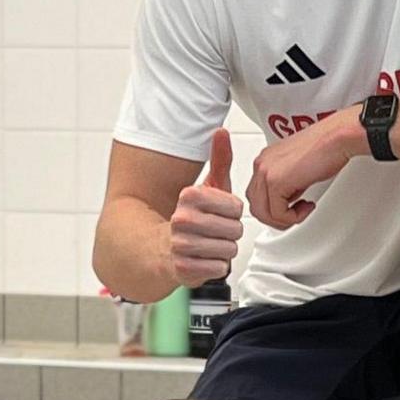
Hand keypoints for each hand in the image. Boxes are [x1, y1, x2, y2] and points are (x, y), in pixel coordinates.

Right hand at [167, 128, 244, 284]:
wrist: (164, 249)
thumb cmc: (194, 217)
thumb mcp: (209, 186)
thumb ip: (219, 159)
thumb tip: (221, 131)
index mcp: (189, 195)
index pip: (236, 207)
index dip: (233, 213)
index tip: (219, 213)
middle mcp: (182, 219)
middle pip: (235, 229)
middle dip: (230, 233)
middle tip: (214, 232)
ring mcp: (181, 245)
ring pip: (229, 249)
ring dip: (224, 250)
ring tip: (209, 244)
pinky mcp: (183, 269)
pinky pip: (220, 268)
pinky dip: (216, 266)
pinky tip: (204, 259)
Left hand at [244, 112, 357, 229]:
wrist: (335, 138)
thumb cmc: (325, 147)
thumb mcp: (297, 168)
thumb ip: (286, 182)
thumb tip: (286, 199)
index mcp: (264, 160)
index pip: (256, 195)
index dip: (273, 208)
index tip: (292, 207)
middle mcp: (261, 165)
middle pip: (256, 206)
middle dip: (276, 218)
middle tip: (295, 215)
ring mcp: (266, 173)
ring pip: (263, 213)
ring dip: (285, 219)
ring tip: (302, 211)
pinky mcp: (276, 182)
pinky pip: (278, 214)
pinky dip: (294, 217)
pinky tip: (307, 205)